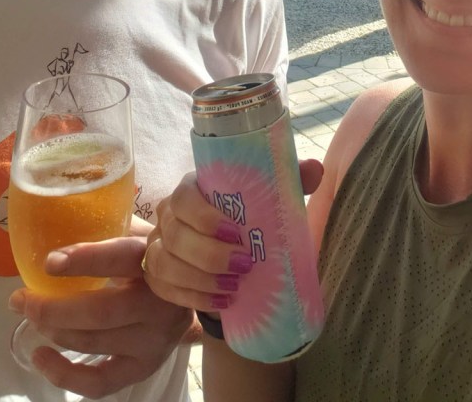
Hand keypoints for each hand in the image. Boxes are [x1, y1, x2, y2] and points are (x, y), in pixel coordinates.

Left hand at [8, 234, 194, 398]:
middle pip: (101, 312)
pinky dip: (64, 374)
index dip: (85, 259)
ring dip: (54, 331)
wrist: (195, 289)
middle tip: (21, 299)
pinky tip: (40, 357)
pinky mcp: (145, 367)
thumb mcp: (139, 232)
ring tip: (30, 316)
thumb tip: (55, 222)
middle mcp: (160, 303)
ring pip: (95, 342)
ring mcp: (155, 340)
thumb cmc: (153, 253)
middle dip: (53, 308)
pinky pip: (100, 382)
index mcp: (157, 260)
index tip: (49, 262)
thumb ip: (109, 228)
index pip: (121, 258)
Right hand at [143, 159, 323, 310]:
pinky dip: (193, 298)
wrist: (226, 244)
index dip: (205, 217)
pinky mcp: (156, 275)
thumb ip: (290, 178)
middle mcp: (168, 215)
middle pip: (175, 235)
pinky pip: (165, 289)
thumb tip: (314, 169)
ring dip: (201, 280)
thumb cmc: (246, 213)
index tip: (236, 233)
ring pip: (165, 265)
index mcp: (191, 189)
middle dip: (210, 255)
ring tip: (234, 288)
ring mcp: (158, 246)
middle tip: (245, 266)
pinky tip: (222, 302)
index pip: (185, 197)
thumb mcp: (267, 194)